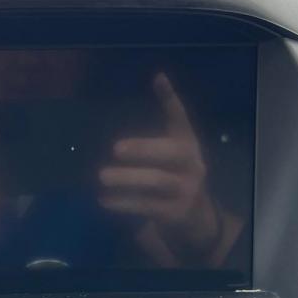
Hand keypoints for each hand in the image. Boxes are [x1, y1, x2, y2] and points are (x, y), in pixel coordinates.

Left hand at [97, 73, 225, 264]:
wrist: (196, 218)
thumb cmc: (173, 178)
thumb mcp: (169, 156)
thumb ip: (148, 142)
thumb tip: (106, 128)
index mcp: (187, 143)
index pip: (180, 117)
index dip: (170, 98)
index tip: (158, 78)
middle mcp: (192, 163)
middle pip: (171, 152)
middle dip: (144, 148)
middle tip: (116, 148)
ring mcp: (186, 189)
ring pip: (157, 181)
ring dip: (128, 179)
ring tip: (101, 177)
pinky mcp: (176, 213)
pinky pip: (148, 206)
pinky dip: (124, 203)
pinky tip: (104, 200)